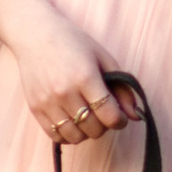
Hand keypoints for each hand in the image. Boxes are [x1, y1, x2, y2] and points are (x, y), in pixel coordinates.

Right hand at [11, 14, 130, 148]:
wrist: (35, 35)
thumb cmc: (73, 43)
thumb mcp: (103, 58)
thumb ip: (122, 87)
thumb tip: (135, 115)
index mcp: (85, 77)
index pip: (109, 115)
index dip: (120, 121)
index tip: (120, 117)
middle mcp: (65, 92)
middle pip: (93, 128)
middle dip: (104, 126)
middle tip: (103, 114)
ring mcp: (48, 102)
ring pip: (75, 136)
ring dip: (86, 132)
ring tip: (87, 119)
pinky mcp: (35, 108)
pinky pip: (55, 136)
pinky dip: (68, 135)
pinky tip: (72, 122)